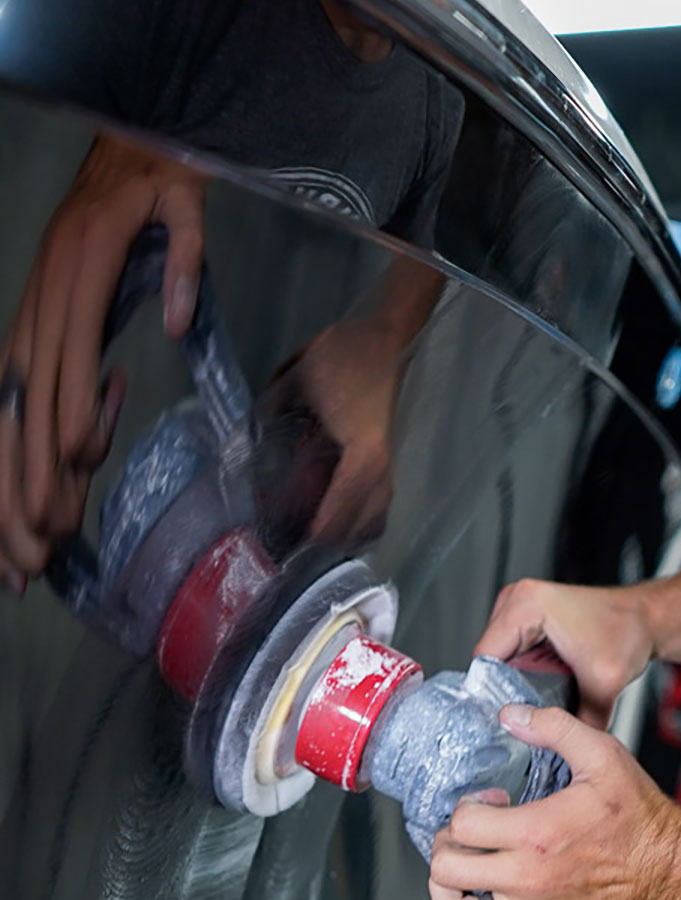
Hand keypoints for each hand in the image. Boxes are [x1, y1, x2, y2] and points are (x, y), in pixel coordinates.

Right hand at [0, 133, 204, 589]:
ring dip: (4, 480)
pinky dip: (3, 448)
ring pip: (6, 407)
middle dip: (26, 472)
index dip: (71, 405)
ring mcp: (27, 315)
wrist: (123, 145)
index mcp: (78, 269)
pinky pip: (8, 396)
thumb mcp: (183, 208)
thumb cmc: (159, 181)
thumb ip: (186, 262)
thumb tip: (179, 325)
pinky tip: (7, 496)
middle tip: (35, 547)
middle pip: (26, 395)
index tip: (76, 461)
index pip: (69, 351)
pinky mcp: (29, 326)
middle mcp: (41, 299)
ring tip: (14, 556)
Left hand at [260, 316, 404, 550]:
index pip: (335, 517)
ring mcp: (391, 469)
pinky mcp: (391, 462)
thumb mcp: (298, 380)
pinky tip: (340, 523)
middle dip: (324, 548)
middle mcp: (381, 472)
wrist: (387, 337)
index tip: (278, 555)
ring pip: (374, 522)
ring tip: (312, 546)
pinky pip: (380, 507)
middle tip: (288, 555)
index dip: (306, 541)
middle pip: (356, 530)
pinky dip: (361, 522)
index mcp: (362, 458)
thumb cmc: (346, 357)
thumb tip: (243, 442)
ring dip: (345, 538)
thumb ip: (270, 412)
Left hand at [428, 704, 680, 899]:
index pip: (463, 825)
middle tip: (470, 827)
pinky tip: (495, 875)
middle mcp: (526, 878)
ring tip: (477, 854)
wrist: (664, 866)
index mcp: (537, 835)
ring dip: (459, 875)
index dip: (468, 805)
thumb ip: (554, 727)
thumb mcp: (602, 755)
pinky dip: (479, 894)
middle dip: (449, 841)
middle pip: (446, 869)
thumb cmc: (637, 818)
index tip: (492, 798)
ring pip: (457, 899)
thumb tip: (512, 715)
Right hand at [476, 579, 654, 728]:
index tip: (507, 717)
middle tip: (527, 712)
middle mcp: (518, 599)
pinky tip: (540, 682)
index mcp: (527, 604)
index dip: (492, 693)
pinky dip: (520, 670)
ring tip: (538, 695)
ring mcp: (519, 606)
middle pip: (488, 658)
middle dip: (504, 688)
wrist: (645, 618)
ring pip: (496, 657)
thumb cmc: (628, 630)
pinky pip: (508, 652)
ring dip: (511, 680)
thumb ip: (581, 722)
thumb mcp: (604, 684)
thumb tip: (560, 751)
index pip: (485, 657)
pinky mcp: (526, 617)